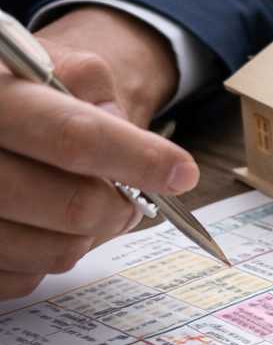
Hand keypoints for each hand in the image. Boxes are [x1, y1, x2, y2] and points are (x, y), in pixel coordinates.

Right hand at [0, 6, 196, 298]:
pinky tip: (39, 224)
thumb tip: (132, 139)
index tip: (183, 173)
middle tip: (132, 199)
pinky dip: (47, 256)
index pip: (74, 138)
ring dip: (90, 236)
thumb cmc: (14, 89)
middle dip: (122, 207)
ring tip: (83, 207)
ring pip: (59, 252)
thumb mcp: (45, 65)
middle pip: (78, 207)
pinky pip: (26, 279)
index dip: (139, 159)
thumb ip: (90, 87)